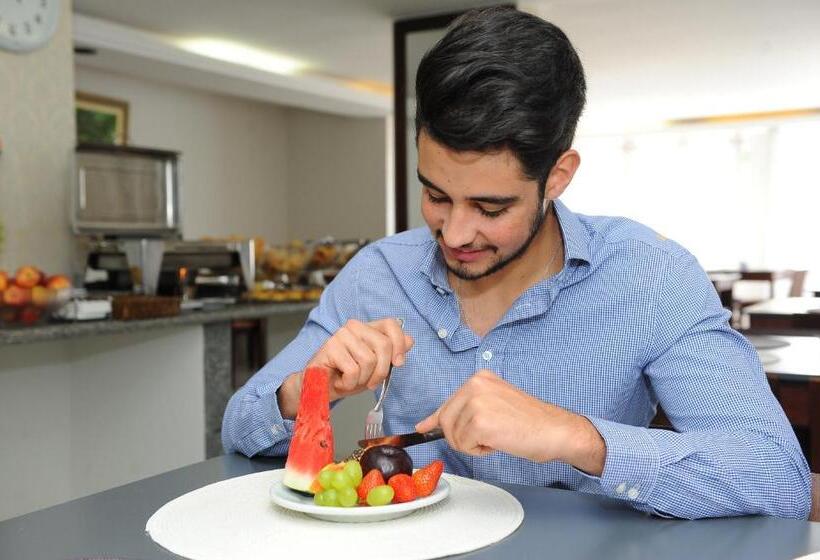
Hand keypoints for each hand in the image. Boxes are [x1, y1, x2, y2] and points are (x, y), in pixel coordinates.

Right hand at [309, 318, 413, 400]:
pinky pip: (352, 370)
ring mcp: (341, 335)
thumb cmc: (347, 377)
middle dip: (381, 371)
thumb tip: (410, 340)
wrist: (319, 389)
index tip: (399, 363)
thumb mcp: (376, 367)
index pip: (391, 324)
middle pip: (384, 345)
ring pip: (368, 360)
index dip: (400, 344)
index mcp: (367, 328)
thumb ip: (392, 353)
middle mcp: (354, 326)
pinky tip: (340, 381)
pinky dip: (349, 383)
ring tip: (351, 380)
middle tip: (370, 382)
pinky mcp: (330, 347)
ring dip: (362, 379)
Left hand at [415, 370, 605, 473]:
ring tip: (498, 436)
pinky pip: (464, 445)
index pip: (447, 403)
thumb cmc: (530, 422)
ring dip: (472, 445)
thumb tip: (428, 424)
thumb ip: (464, 411)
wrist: (556, 430)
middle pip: (445, 421)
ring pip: (453, 436)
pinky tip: (499, 442)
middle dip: (461, 437)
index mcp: (479, 378)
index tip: (422, 427)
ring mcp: (476, 401)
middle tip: (487, 438)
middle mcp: (475, 384)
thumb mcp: (494, 406)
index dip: (435, 420)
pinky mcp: (480, 421)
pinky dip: (480, 451)